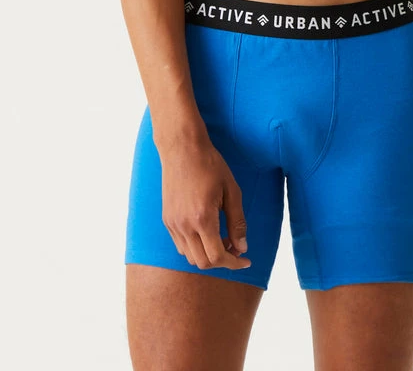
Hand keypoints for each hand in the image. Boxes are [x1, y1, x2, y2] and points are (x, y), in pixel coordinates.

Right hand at [159, 139, 251, 270]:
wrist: (182, 148)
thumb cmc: (210, 165)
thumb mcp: (231, 190)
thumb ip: (237, 221)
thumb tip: (242, 247)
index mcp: (202, 218)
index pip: (217, 257)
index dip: (234, 263)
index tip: (246, 260)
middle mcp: (184, 225)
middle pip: (202, 262)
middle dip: (221, 261)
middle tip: (235, 247)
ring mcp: (172, 223)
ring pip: (189, 256)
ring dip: (207, 255)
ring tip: (222, 238)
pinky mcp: (166, 219)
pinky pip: (180, 245)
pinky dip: (195, 247)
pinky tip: (206, 231)